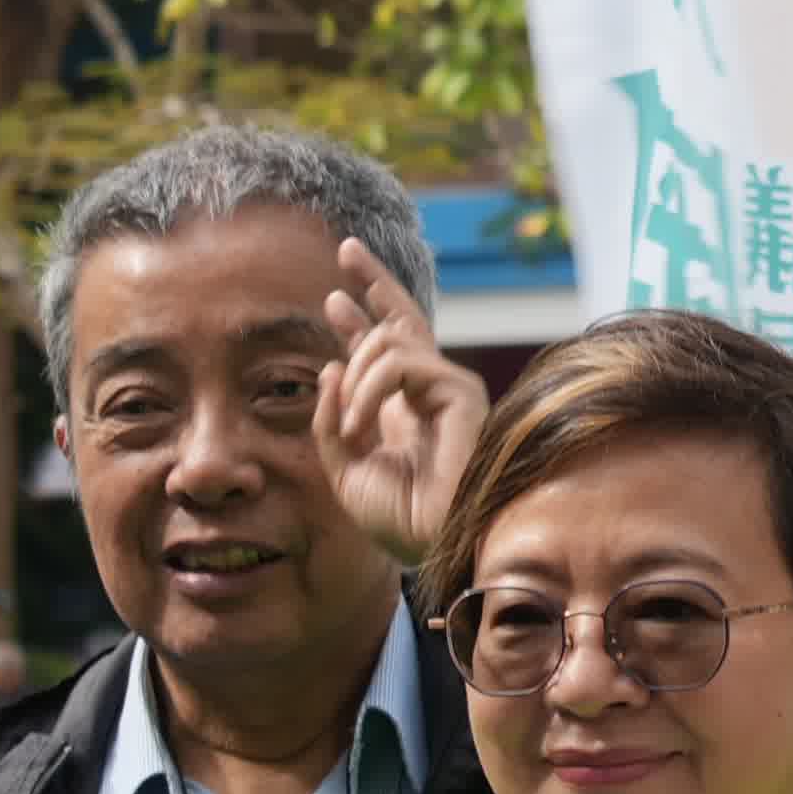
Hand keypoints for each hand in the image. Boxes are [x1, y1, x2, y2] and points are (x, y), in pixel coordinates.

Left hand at [313, 239, 487, 578]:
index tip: (334, 291)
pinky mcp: (461, 391)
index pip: (384, 347)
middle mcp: (427, 392)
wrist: (433, 545)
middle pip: (403, 319)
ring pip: (390, 340)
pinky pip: (401, 363)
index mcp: (399, 407)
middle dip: (372, 281)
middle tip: (345, 247)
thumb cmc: (397, 518)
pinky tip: (363, 428)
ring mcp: (448, 388)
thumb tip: (331, 364)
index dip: (362, 313)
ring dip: (355, 380)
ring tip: (351, 430)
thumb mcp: (342, 466)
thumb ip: (331, 417)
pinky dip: (370, 391)